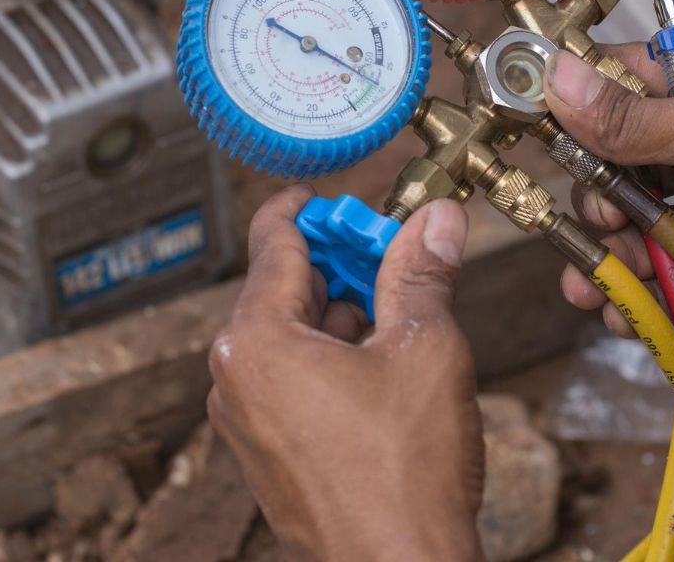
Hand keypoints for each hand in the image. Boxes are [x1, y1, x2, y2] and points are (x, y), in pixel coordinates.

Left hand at [207, 186, 485, 560]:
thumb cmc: (405, 476)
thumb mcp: (425, 351)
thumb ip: (423, 274)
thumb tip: (437, 220)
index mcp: (257, 342)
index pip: (274, 242)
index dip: (311, 209)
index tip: (335, 197)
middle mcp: (235, 378)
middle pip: (282, 288)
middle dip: (339, 266)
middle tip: (392, 252)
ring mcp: (247, 421)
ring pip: (289, 337)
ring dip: (340, 314)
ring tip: (399, 311)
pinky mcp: (267, 454)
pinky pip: (290, 381)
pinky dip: (329, 359)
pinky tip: (381, 366)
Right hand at [544, 44, 673, 361]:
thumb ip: (636, 117)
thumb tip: (562, 80)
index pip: (637, 74)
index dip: (587, 94)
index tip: (539, 114)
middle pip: (622, 156)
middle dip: (602, 192)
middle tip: (607, 215)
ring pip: (632, 219)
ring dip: (611, 249)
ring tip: (608, 275)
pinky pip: (654, 270)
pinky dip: (633, 289)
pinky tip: (617, 305)